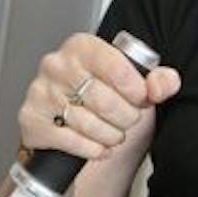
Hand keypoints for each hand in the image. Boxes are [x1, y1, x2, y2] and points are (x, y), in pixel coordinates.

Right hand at [18, 33, 181, 161]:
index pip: (117, 67)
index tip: (140, 98)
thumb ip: (157, 81)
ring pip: (89, 125)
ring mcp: (41, 92)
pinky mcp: (32, 120)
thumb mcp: (131, 83)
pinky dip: (92, 149)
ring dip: (110, 136)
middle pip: (105, 101)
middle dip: (125, 118)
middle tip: (127, 120)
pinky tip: (96, 145)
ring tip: (111, 133)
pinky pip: (73, 142)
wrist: (63, 119)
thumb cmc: (97, 95)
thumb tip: (164, 83)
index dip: (136, 90)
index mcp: (82, 47)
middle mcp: (57, 65)